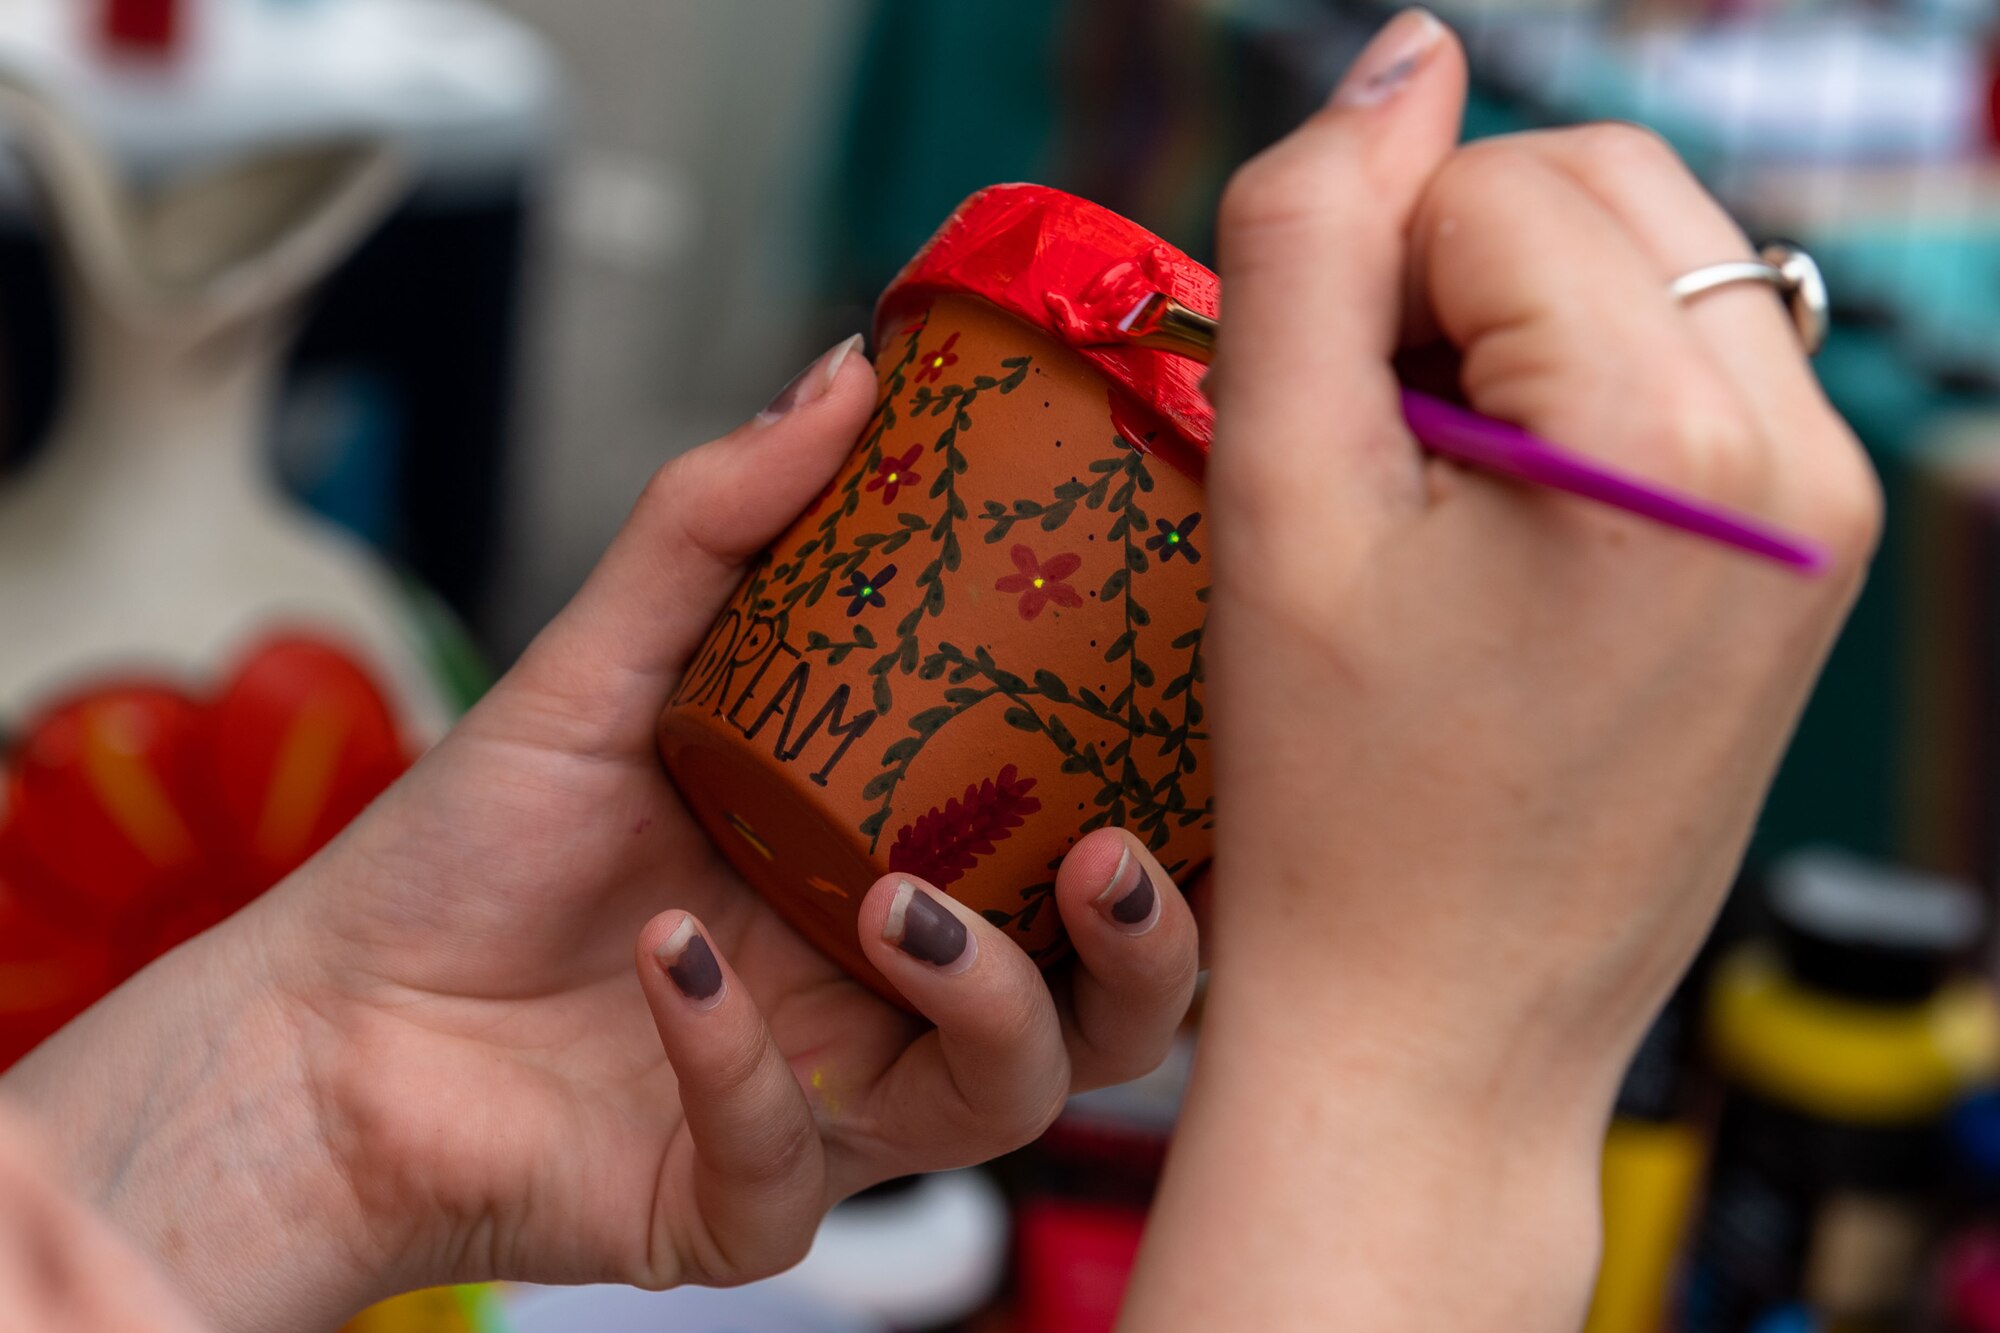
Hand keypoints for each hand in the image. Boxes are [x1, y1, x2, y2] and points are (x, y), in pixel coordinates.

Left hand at [4, 338, 1198, 1331]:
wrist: (329, 1021)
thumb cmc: (475, 853)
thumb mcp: (608, 666)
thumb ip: (723, 523)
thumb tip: (849, 371)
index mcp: (897, 874)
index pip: (1085, 867)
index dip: (1177, 825)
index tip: (1208, 730)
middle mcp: (888, 999)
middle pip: (1104, 1017)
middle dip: (1148, 955)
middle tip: (1115, 859)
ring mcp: (830, 1113)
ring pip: (1000, 1103)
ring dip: (983, 1007)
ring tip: (897, 905)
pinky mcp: (740, 1208)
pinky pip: (791, 1161)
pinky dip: (737, 1060)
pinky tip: (664, 964)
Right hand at [1127, 11, 1878, 1329]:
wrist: (1438, 1030)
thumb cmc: (1334, 801)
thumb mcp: (1275, 507)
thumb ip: (1306, 242)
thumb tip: (1401, 57)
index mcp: (1676, 439)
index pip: (1487, 187)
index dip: (1352, 280)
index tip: (1306, 439)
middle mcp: (1802, 456)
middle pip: (1601, 188)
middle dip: (1446, 266)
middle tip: (1357, 441)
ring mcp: (1825, 515)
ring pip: (1652, 261)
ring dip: (1510, 317)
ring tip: (1425, 490)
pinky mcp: (1806, 560)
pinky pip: (1692, 365)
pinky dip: (1578, 386)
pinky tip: (1501, 521)